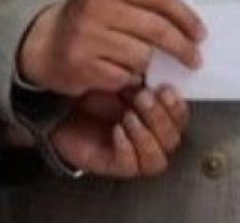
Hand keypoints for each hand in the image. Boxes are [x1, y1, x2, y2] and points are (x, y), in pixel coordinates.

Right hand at [18, 0, 204, 95]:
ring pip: (142, 55)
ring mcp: (88, 38)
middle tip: (195, 58)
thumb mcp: (108, 1)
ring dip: (149, 64)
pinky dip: (129, 79)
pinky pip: (124, 77)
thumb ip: (140, 4)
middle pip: (156, 28)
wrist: (42, 44)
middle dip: (182, 46)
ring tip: (142, 63)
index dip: (184, 15)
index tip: (200, 32)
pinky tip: (121, 73)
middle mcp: (97, 10)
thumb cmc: (86, 21)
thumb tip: (186, 23)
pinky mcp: (83, 66)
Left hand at [47, 85, 189, 177]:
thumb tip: (160, 74)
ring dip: (147, 136)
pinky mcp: (114, 165)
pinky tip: (117, 131)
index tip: (165, 89)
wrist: (59, 104)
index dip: (177, 107)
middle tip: (142, 98)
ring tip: (129, 117)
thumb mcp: (121, 77)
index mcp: (156, 113)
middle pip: (172, 139)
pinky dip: (127, 148)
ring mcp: (133, 154)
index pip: (180, 118)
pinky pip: (131, 166)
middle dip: (160, 118)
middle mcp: (149, 136)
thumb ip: (143, 79)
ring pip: (157, 159)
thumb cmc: (92, 89)